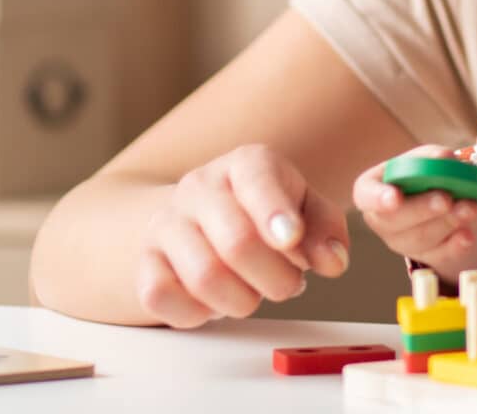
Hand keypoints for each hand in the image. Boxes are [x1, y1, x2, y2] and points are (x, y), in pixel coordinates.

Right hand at [134, 144, 349, 327]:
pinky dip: (197, 313)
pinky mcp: (143, 262)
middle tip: (291, 286)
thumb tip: (333, 262)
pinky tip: (214, 303)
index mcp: (247, 164)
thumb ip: (327, 230)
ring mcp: (165, 222)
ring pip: (203, 276)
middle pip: (237, 242)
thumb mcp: (305, 208)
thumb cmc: (264, 213)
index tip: (291, 239)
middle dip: (276, 278)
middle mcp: (200, 186)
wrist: (197, 218)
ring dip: (242, 300)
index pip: (258, 180)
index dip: (275, 213)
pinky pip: (162, 297)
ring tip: (255, 294)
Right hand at [353, 145, 476, 279]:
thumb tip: (444, 159)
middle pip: (395, 221)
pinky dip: (455, 246)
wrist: (443, 195)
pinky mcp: (425, 255)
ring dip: (447, 224)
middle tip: (445, 200)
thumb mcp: (426, 157)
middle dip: (422, 210)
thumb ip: (432, 157)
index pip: (366, 195)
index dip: (378, 198)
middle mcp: (381, 219)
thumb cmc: (424, 172)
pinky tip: (468, 236)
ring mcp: (401, 241)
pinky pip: (438, 256)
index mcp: (372, 189)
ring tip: (469, 209)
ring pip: (420, 239)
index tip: (395, 198)